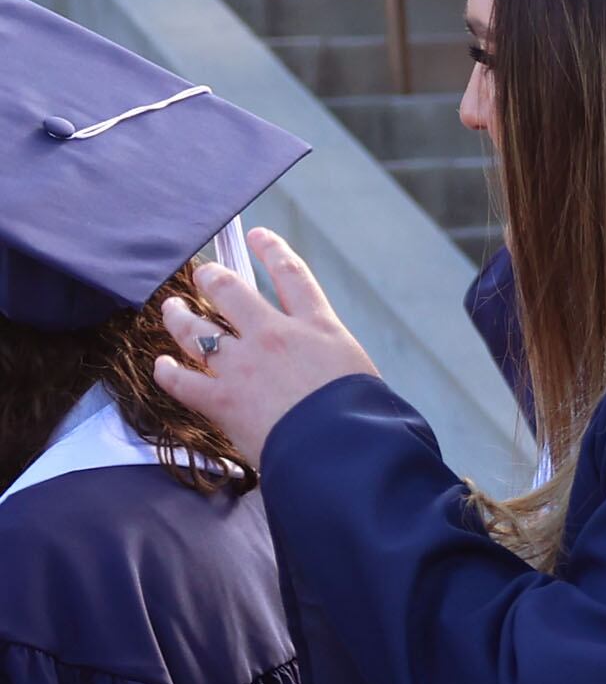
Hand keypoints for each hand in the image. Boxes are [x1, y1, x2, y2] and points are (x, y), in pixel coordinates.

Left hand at [150, 230, 380, 469]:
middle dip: (212, 278)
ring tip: (171, 309)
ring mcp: (243, 365)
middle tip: (203, 275)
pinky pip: (181, 379)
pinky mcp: (221, 398)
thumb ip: (332, 361)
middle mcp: (274, 335)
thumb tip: (324, 373)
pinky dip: (167, 371)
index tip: (258, 236)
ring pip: (196, 328)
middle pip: (231, 290)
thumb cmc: (365, 417)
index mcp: (317, 327)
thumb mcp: (358, 373)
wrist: (344, 447)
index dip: (272, 250)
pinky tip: (163, 365)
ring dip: (178, 316)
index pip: (291, 275)